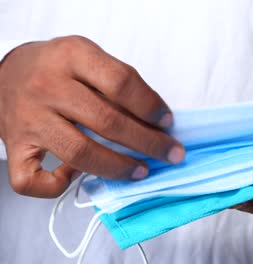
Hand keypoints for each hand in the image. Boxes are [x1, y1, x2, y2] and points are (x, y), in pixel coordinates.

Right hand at [0, 36, 184, 197]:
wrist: (3, 73)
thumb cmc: (56, 67)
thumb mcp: (87, 56)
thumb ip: (117, 80)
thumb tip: (156, 119)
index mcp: (72, 56)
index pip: (121, 82)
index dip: (151, 106)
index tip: (167, 122)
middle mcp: (48, 86)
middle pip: (107, 121)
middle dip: (148, 142)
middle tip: (171, 154)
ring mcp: (29, 119)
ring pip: (79, 152)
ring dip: (118, 167)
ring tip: (141, 171)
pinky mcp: (15, 146)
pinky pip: (31, 179)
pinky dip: (56, 186)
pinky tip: (75, 177)